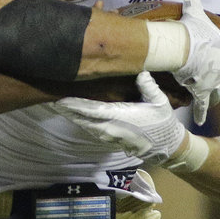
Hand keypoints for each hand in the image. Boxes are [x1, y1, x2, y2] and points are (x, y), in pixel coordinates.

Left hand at [51, 72, 187, 163]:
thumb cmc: (163, 122)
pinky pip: (93, 131)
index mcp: (120, 117)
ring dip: (73, 117)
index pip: (92, 111)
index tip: (61, 100)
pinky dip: (82, 123)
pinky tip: (76, 117)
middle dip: (68, 111)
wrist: (167, 146)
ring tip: (60, 107)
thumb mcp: (160, 102)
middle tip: (52, 102)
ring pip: (86, 126)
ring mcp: (111, 136)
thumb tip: (141, 72)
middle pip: (84, 120)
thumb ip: (149, 87)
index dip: (75, 106)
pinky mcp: (112, 139)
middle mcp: (112, 128)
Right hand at [176, 0, 219, 124]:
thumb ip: (194, 4)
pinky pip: (204, 107)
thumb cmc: (190, 30)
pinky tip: (199, 119)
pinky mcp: (202, 93)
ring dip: (217, 95)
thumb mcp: (194, 14)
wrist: (181, 48)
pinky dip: (201, 113)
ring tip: (209, 96)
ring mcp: (215, 82)